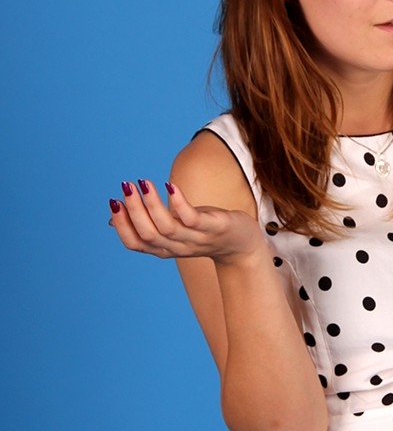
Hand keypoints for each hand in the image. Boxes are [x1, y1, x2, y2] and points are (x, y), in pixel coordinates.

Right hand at [108, 179, 262, 263]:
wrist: (241, 244)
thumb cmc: (203, 232)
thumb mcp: (173, 229)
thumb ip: (147, 226)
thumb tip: (113, 218)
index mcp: (164, 248)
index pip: (135, 243)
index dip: (122, 225)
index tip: (114, 202)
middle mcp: (178, 247)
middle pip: (148, 234)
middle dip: (133, 211)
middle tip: (126, 186)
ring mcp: (196, 238)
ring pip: (167, 227)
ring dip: (151, 204)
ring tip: (143, 182)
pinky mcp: (213, 228)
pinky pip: (192, 219)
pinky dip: (179, 203)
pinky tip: (170, 186)